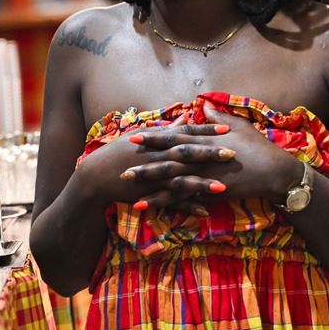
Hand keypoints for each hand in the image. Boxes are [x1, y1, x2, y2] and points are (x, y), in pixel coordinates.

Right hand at [79, 116, 236, 211]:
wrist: (96, 175)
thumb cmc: (120, 151)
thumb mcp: (143, 135)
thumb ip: (168, 129)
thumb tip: (185, 117)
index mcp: (157, 140)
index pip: (185, 133)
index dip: (206, 132)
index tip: (226, 130)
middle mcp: (157, 157)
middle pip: (187, 155)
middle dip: (210, 154)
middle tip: (232, 154)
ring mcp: (153, 176)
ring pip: (182, 180)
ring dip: (202, 184)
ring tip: (223, 187)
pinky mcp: (149, 194)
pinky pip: (171, 202)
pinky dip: (187, 207)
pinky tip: (204, 212)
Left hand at [120, 104, 300, 213]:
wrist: (275, 173)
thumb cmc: (259, 147)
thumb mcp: (239, 126)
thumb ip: (218, 117)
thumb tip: (202, 105)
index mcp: (205, 140)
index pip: (175, 137)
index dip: (154, 137)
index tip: (134, 136)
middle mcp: (202, 157)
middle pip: (168, 160)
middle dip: (144, 164)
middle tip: (122, 167)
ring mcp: (206, 176)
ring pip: (173, 181)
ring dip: (151, 186)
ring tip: (130, 190)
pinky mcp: (212, 192)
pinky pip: (186, 199)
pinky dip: (169, 203)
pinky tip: (156, 207)